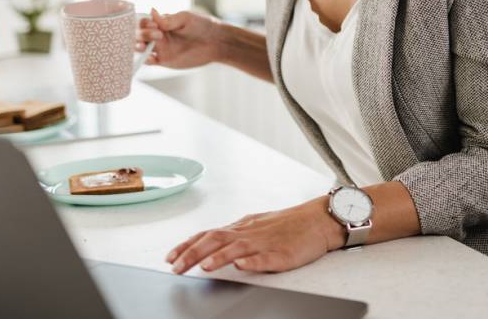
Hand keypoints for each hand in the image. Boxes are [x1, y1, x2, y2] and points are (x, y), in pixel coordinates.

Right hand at [135, 8, 220, 69]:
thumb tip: (152, 10)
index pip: (143, 22)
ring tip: (144, 46)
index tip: (155, 25)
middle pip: (138, 35)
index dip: (144, 24)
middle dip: (141, 34)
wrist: (215, 42)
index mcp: (161, 22)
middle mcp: (158, 35)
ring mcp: (161, 48)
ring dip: (138, 47)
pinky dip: (145, 60)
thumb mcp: (185, 19)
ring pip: (141, 48)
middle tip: (158, 35)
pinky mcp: (165, 60)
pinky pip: (150, 61)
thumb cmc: (202, 25)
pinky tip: (150, 58)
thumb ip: (168, 19)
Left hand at [165, 198, 345, 274]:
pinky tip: (241, 266)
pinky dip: (252, 262)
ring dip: (218, 257)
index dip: (187, 245)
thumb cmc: (288, 225)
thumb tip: (209, 244)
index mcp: (242, 228)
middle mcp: (249, 232)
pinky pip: (266, 257)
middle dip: (193, 253)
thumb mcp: (256, 226)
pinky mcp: (283, 253)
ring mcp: (266, 242)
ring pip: (237, 247)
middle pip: (216, 239)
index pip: (208, 234)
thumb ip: (234, 236)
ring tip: (203, 267)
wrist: (318, 219)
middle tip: (175, 268)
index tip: (169, 257)